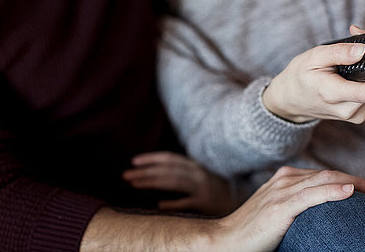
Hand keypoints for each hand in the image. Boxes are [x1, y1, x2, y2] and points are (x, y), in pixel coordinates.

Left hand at [122, 151, 236, 215]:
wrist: (239, 200)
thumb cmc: (214, 188)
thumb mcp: (199, 175)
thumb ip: (182, 172)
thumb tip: (156, 172)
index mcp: (194, 165)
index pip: (169, 158)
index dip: (151, 158)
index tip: (133, 161)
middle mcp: (198, 173)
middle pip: (167, 170)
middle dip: (145, 171)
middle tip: (125, 175)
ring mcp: (202, 187)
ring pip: (173, 182)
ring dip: (152, 182)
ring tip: (134, 185)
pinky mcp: (206, 202)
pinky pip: (187, 202)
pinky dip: (172, 203)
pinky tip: (158, 205)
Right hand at [217, 166, 364, 251]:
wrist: (227, 240)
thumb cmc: (254, 231)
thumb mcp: (279, 211)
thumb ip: (298, 205)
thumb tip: (325, 212)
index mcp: (285, 178)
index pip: (324, 174)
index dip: (349, 180)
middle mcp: (285, 179)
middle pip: (328, 174)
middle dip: (357, 181)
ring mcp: (281, 191)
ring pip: (324, 180)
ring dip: (353, 184)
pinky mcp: (280, 206)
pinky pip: (311, 195)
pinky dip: (332, 191)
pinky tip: (349, 192)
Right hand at [262, 31, 364, 123]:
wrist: (291, 100)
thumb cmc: (300, 76)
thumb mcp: (313, 57)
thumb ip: (338, 53)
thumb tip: (363, 50)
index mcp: (333, 94)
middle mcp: (347, 110)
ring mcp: (354, 115)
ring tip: (356, 60)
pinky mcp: (359, 114)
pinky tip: (355, 74)